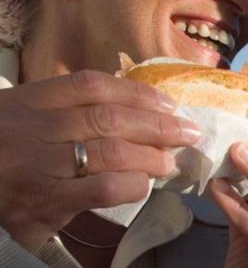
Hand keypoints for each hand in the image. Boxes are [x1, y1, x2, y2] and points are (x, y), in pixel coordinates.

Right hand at [0, 70, 199, 249]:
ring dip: (151, 155)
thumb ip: (66, 105)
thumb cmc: (0, 147)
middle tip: (187, 132)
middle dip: (158, 125)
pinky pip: (100, 189)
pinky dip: (130, 184)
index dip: (138, 92)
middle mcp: (36, 128)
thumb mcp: (22, 113)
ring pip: (111, 151)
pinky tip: (143, 185)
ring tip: (171, 161)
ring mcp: (39, 166)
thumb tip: (132, 105)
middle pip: (110, 118)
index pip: (93, 85)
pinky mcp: (42, 204)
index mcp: (32, 100)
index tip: (168, 102)